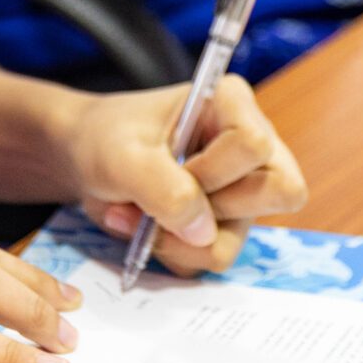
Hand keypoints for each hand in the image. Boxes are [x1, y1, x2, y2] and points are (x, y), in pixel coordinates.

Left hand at [69, 78, 307, 277]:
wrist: (84, 158)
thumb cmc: (106, 138)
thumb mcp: (121, 156)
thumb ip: (163, 188)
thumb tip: (204, 234)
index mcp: (233, 105)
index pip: (253, 145)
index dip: (212, 169)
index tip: (173, 165)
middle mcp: (251, 148)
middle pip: (278, 192)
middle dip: (211, 209)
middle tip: (167, 198)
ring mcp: (241, 191)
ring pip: (235, 240)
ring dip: (177, 240)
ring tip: (138, 217)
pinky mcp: (224, 225)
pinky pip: (211, 258)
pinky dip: (171, 252)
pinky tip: (145, 227)